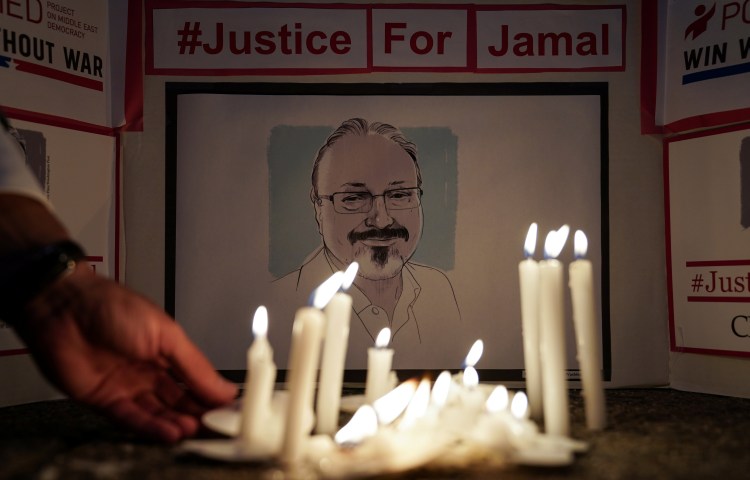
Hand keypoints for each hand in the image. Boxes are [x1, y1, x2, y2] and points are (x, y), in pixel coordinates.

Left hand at [14, 263, 237, 442]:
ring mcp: (127, 386)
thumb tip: (223, 386)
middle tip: (217, 427)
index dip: (213, 396)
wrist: (64, 308)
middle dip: (198, 415)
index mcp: (167, 351)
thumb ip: (195, 366)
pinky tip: (168, 433)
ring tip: (194, 431)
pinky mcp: (104, 400)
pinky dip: (151, 427)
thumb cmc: (111, 306)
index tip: (231, 410)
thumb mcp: (167, 334)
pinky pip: (131, 419)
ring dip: (176, 424)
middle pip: (179, 401)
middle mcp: (148, 370)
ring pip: (158, 413)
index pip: (197, 381)